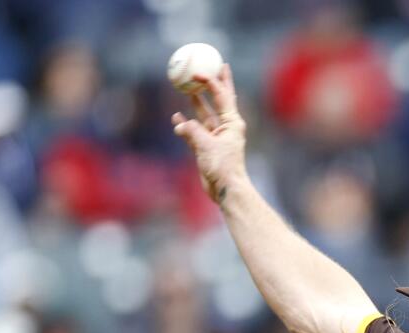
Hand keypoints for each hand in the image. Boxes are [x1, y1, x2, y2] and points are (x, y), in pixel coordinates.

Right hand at [171, 64, 247, 202]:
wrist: (225, 189)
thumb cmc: (222, 167)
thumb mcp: (206, 146)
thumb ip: (192, 132)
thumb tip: (179, 123)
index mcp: (232, 123)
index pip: (222, 96)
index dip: (211, 82)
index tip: (201, 71)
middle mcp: (226, 127)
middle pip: (220, 100)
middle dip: (216, 83)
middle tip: (214, 67)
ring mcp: (216, 136)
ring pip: (204, 114)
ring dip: (196, 102)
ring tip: (188, 89)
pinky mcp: (207, 146)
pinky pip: (195, 131)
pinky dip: (186, 124)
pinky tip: (176, 117)